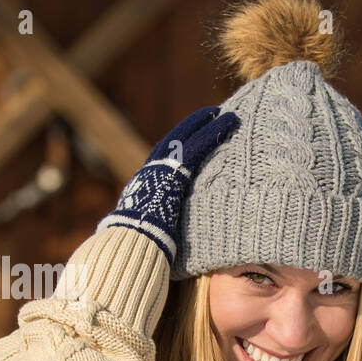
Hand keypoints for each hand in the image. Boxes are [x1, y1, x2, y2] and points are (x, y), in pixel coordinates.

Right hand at [98, 106, 239, 265]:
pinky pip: (196, 146)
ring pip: (187, 138)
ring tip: (226, 115)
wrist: (135, 242)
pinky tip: (225, 122)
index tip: (193, 139)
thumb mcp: (150, 232)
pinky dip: (211, 132)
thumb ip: (160, 227)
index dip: (181, 147)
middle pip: (175, 142)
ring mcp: (161, 169)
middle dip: (193, 127)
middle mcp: (151, 172)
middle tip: (211, 114)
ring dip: (207, 124)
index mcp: (145, 185)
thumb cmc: (142, 246)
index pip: (165, 161)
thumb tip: (163, 243)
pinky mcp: (174, 171)